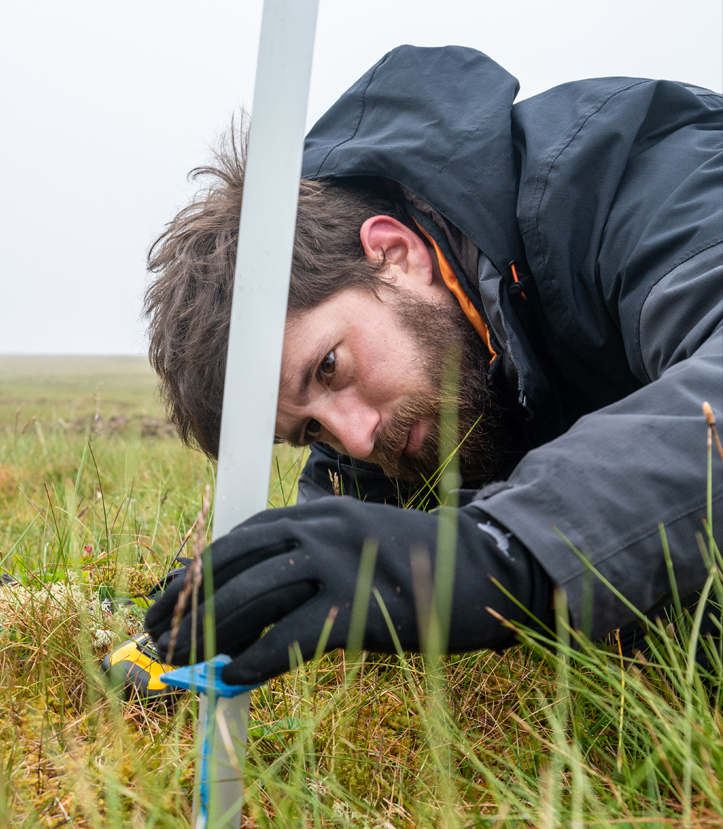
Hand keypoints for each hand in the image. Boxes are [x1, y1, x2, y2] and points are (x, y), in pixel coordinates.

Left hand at [145, 497, 549, 683]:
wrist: (477, 566)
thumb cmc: (408, 560)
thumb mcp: (352, 541)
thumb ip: (307, 554)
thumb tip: (250, 598)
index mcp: (317, 513)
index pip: (241, 537)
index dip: (197, 567)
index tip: (166, 594)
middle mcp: (321, 529)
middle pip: (238, 562)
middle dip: (189, 599)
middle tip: (157, 633)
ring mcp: (339, 564)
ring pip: (256, 596)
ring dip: (210, 630)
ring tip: (179, 659)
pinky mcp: (358, 606)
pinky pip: (292, 636)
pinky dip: (257, 658)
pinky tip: (233, 675)